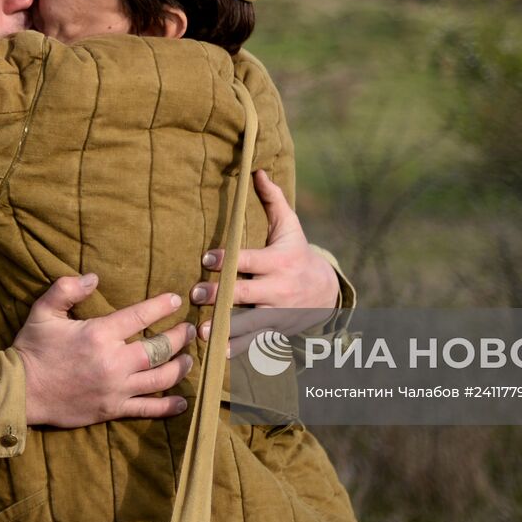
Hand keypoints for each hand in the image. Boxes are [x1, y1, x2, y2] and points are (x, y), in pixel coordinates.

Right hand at [13, 274, 195, 427]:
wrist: (20, 392)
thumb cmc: (32, 348)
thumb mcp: (43, 312)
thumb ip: (66, 289)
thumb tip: (93, 277)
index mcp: (99, 334)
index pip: (141, 316)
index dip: (162, 306)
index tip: (176, 300)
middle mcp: (113, 361)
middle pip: (160, 348)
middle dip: (181, 337)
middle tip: (191, 329)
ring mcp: (115, 388)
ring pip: (160, 377)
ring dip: (180, 366)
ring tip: (189, 357)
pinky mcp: (112, 409)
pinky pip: (147, 409)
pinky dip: (168, 406)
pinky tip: (182, 401)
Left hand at [193, 171, 340, 354]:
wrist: (325, 291)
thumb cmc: (296, 252)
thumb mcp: (290, 226)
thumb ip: (272, 199)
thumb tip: (256, 169)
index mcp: (279, 262)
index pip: (250, 260)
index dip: (229, 259)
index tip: (208, 257)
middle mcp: (279, 289)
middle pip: (246, 293)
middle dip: (220, 294)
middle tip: (196, 292)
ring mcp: (277, 313)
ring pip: (249, 322)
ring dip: (225, 327)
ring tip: (202, 330)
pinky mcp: (275, 330)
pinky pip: (255, 342)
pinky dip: (238, 349)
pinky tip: (218, 352)